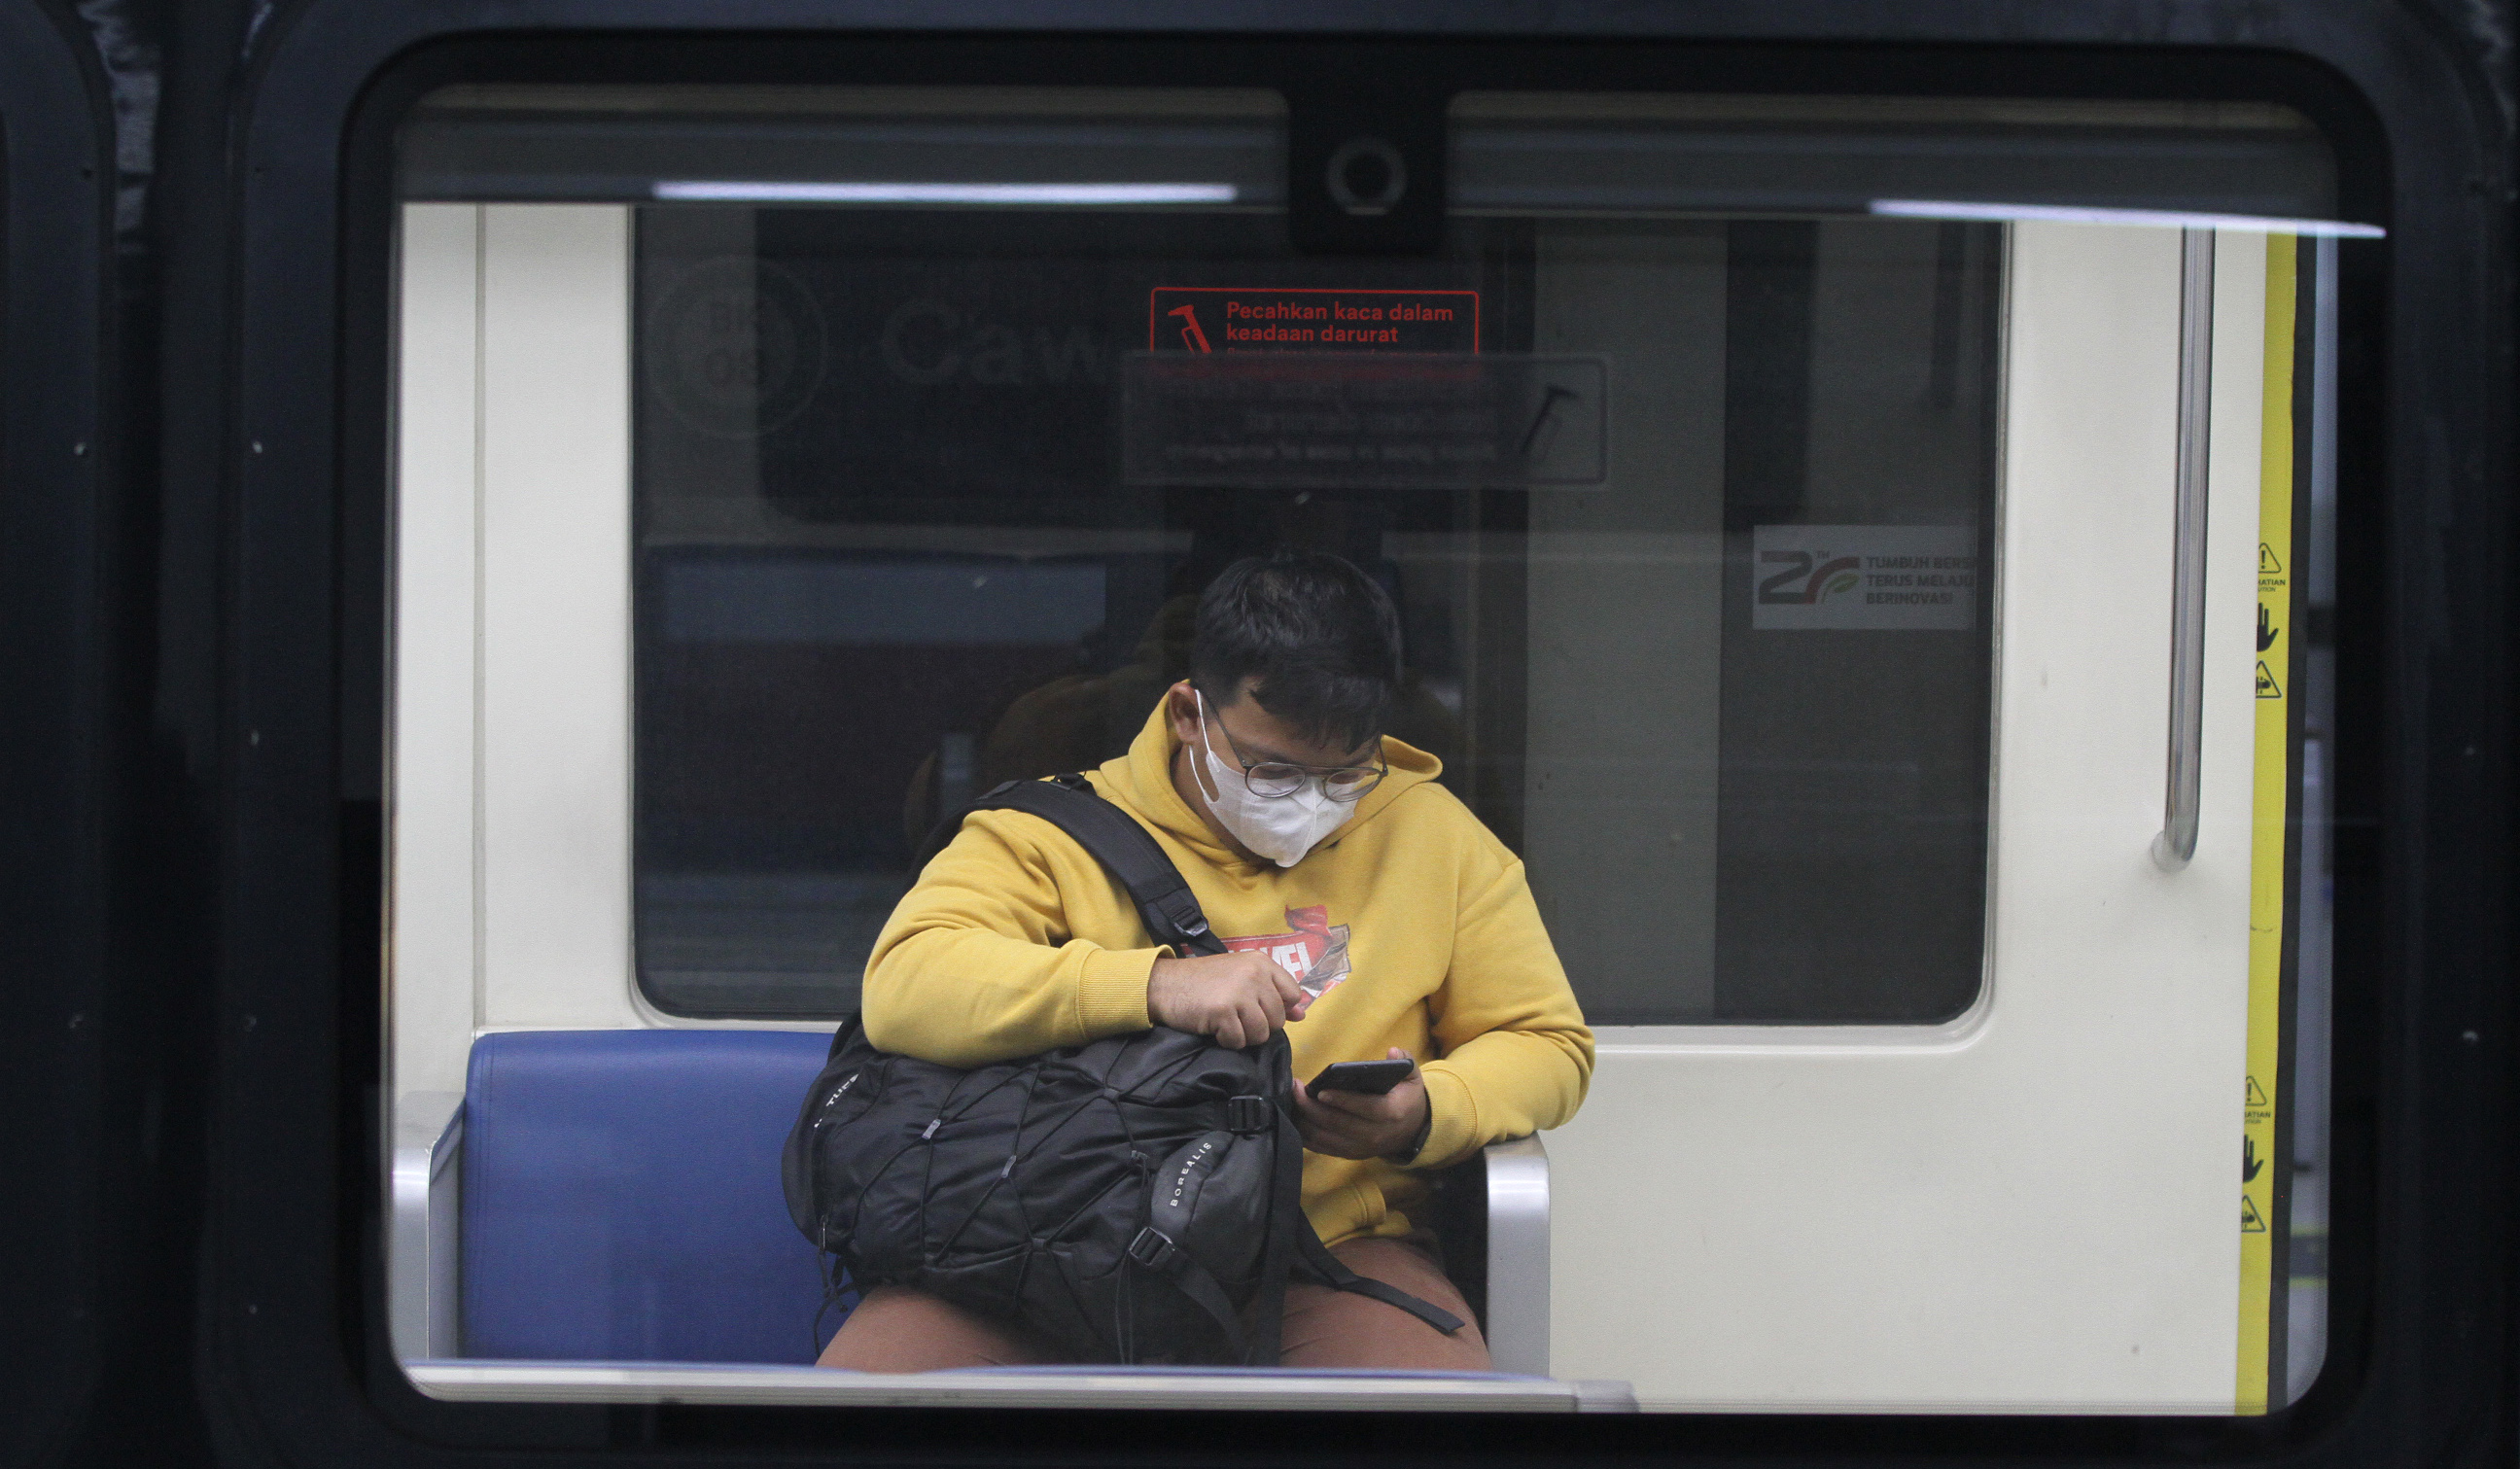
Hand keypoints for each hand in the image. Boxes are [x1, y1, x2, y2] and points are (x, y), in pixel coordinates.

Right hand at [1147, 950, 1310, 1049]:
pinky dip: (1227, 1041)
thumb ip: (1272, 993)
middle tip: (1236, 1017)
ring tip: (1226, 1023)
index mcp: (1261, 962)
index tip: (1258, 1009)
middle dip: (1258, 1026)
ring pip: (1261, 1033)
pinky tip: (1215, 1028)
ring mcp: (1239, 992)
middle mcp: (1254, 974)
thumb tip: (1301, 1015)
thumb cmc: (1202, 982)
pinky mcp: (1223, 1011)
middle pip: (1278, 1019)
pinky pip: (1239, 1041)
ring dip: (1243, 1036)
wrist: (1163, 984)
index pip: (1293, 994)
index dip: (1279, 1009)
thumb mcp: (1240, 977)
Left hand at [1293, 1049, 1429, 1160]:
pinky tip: (1295, 1117)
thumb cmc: (1406, 1098)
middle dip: (1312, 1107)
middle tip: (1296, 1088)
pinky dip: (1305, 1135)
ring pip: (1325, 1138)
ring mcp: (1360, 1147)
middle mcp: (1374, 1134)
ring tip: (1292, 1099)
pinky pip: (1321, 1148)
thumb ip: (1405, 1060)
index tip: (1320, 1091)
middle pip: (1337, 1123)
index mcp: (1391, 1113)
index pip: (1364, 1108)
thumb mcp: (1413, 1078)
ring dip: (1304, 1121)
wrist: (1410, 1131)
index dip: (1341, 1100)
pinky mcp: (1349, 1154)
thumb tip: (1392, 1051)